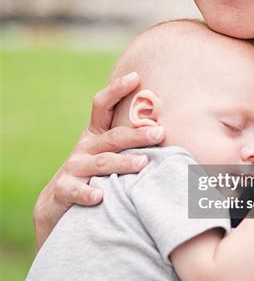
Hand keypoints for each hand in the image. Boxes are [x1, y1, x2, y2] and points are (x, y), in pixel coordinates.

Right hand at [33, 71, 164, 248]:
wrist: (57, 203)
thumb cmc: (95, 174)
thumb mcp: (108, 153)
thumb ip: (131, 142)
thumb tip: (170, 128)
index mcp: (96, 133)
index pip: (103, 105)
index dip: (117, 89)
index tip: (136, 77)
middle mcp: (85, 147)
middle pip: (113, 137)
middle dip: (136, 134)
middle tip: (159, 133)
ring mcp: (74, 167)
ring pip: (102, 163)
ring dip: (123, 163)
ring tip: (143, 163)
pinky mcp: (64, 189)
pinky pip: (75, 190)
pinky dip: (87, 192)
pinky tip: (100, 195)